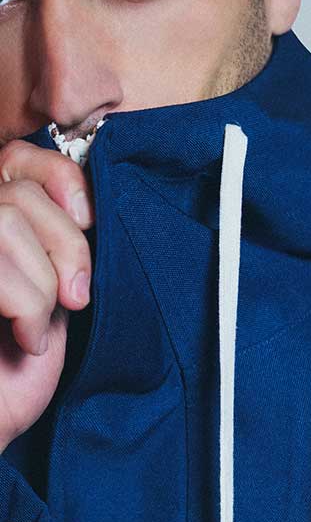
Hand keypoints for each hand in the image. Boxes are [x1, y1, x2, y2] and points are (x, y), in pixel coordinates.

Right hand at [0, 139, 94, 453]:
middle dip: (65, 247)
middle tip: (75, 298)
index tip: (90, 224)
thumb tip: (89, 190)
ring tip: (37, 328)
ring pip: (6, 221)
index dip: (61, 180)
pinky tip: (24, 340)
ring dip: (41, 286)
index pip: (19, 156)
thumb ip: (60, 237)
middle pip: (19, 194)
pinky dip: (25, 307)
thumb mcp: (54, 288)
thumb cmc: (22, 366)